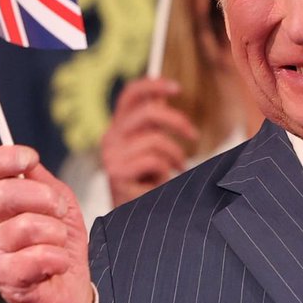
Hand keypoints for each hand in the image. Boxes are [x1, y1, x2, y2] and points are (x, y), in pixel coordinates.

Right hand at [0, 145, 91, 302]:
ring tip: (58, 243)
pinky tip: (57, 264)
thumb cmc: (58, 244)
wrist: (67, 289)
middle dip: (44, 198)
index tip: (29, 158)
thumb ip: (43, 181)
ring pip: (25, 226)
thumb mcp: (58, 203)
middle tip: (58, 211)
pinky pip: (36, 257)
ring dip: (55, 233)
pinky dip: (57, 258)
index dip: (5, 158)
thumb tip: (29, 163)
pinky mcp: (5, 277)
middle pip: (4, 193)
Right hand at [101, 77, 199, 206]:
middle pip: (148, 112)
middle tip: (193, 135)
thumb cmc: (149, 182)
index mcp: (118, 128)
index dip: (152, 85)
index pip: (130, 95)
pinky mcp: (116, 173)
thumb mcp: (153, 149)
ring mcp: (111, 156)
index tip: (177, 87)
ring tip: (176, 169)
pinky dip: (165, 171)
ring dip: (174, 156)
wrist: (137, 217)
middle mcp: (110, 138)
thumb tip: (164, 96)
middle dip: (177, 122)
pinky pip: (153, 161)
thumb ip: (155, 125)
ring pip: (156, 140)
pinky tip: (161, 182)